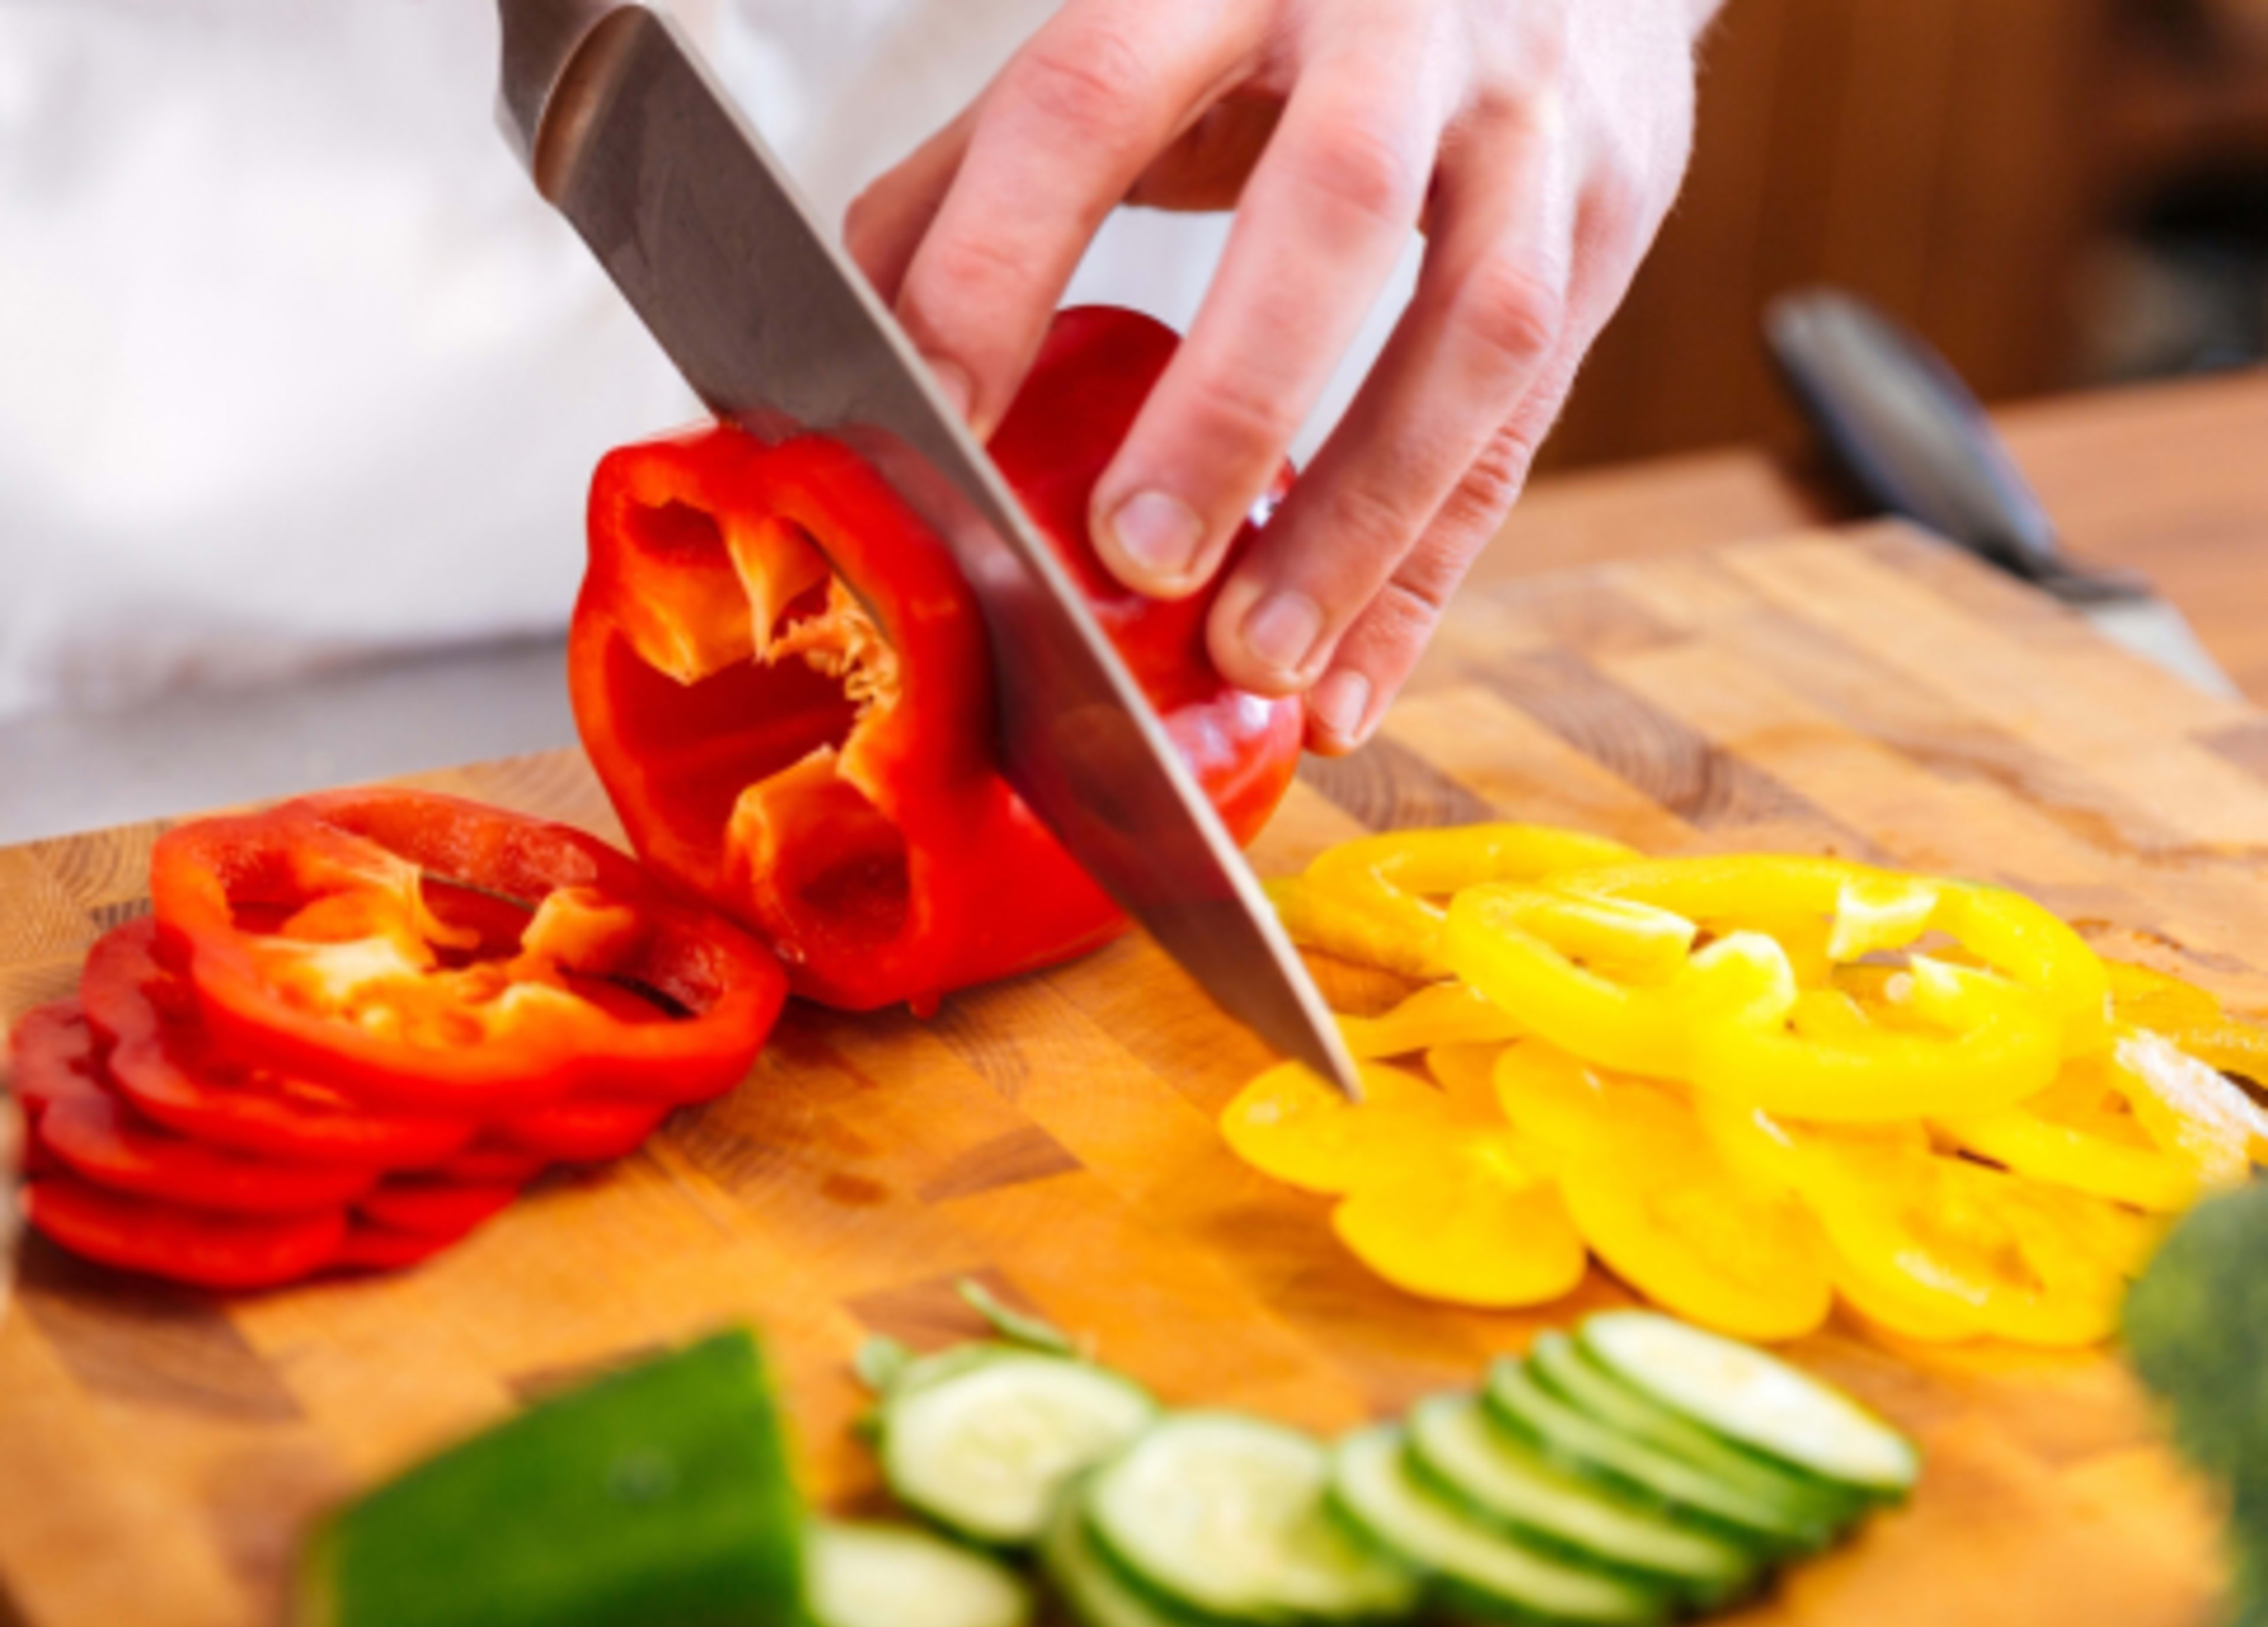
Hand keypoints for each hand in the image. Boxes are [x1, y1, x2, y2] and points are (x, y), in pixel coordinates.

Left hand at [846, 0, 1720, 751]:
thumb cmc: (1308, 1)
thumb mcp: (1152, 26)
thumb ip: (995, 166)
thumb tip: (855, 321)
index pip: (1097, 96)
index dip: (1004, 256)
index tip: (936, 415)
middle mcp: (1399, 23)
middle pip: (1327, 204)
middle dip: (1230, 398)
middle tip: (1137, 560)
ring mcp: (1533, 124)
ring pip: (1480, 332)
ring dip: (1363, 520)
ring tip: (1261, 664)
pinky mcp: (1615, 217)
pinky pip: (1530, 428)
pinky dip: (1434, 577)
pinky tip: (1352, 685)